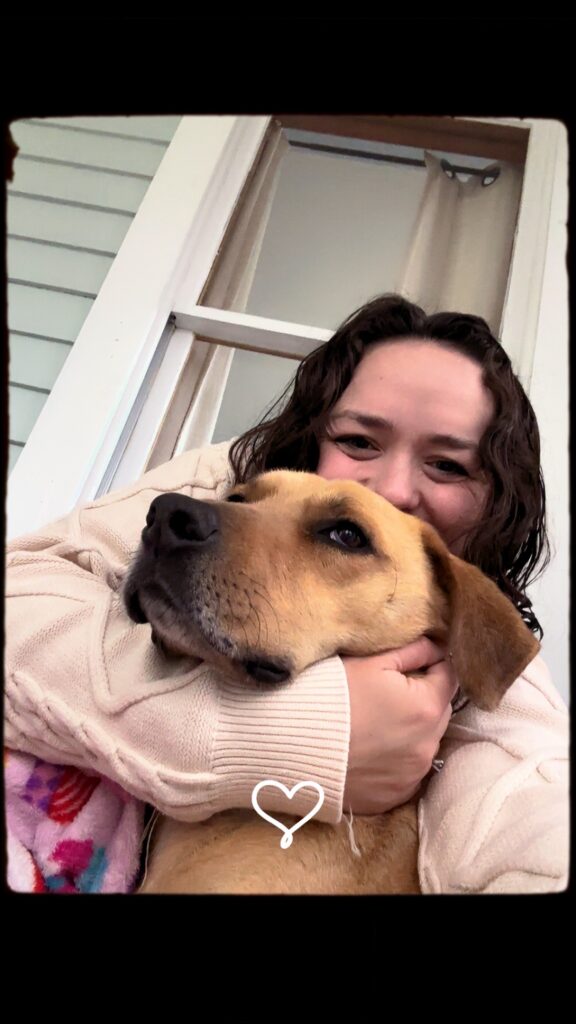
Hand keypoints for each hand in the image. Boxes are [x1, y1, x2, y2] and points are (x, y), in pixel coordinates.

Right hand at [342, 637, 457, 814]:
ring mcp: (412, 775)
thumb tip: (436, 645)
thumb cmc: (332, 696)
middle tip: (389, 693)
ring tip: (377, 723)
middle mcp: (428, 745)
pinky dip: (397, 760)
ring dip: (412, 732)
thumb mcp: (371, 662)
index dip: (432, 666)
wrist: (293, 744)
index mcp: (427, 707)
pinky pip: (408, 772)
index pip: (448, 678)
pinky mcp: (395, 796)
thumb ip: (412, 651)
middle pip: (439, 712)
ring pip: (425, 743)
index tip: (411, 664)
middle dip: (423, 699)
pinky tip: (371, 749)